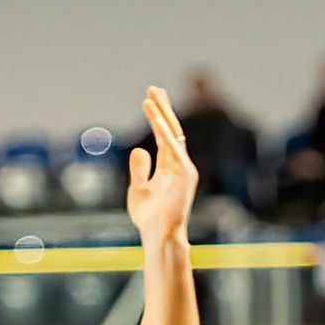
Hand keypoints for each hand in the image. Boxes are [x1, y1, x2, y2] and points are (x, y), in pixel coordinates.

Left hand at [126, 86, 197, 242]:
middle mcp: (179, 164)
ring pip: (172, 134)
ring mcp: (184, 168)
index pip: (164, 136)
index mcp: (169, 167)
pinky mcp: (184, 173)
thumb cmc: (150, 218)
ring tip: (150, 95)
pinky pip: (172, 146)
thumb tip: (139, 148)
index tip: (149, 99)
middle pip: (171, 130)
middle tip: (153, 88)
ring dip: (161, 113)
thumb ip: (140, 169)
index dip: (157, 117)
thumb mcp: (139, 189)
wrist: (160, 235)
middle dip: (162, 108)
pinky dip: (163, 129)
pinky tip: (155, 115)